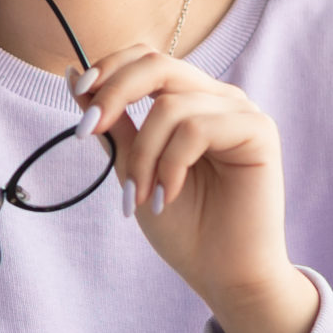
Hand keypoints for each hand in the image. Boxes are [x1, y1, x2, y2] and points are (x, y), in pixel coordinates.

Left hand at [72, 48, 319, 332]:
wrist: (223, 275)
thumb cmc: (185, 228)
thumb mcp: (132, 167)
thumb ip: (112, 123)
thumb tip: (74, 76)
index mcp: (190, 101)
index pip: (147, 58)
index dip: (110, 68)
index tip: (80, 97)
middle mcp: (217, 98)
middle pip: (158, 64)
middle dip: (115, 94)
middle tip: (89, 131)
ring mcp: (240, 112)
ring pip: (171, 105)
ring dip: (144, 155)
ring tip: (139, 196)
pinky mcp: (258, 131)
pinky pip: (197, 128)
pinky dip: (171, 165)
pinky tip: (168, 196)